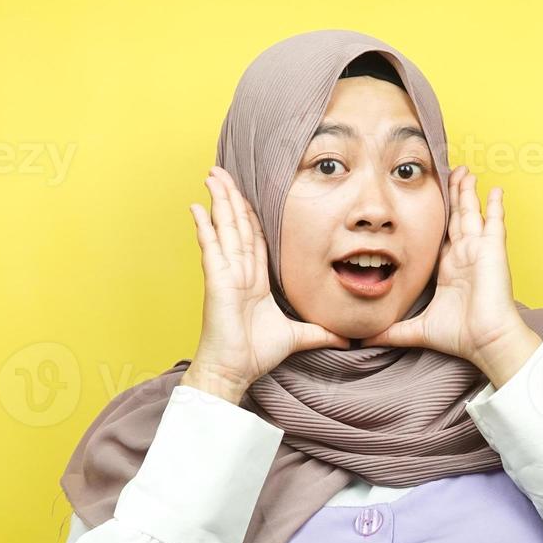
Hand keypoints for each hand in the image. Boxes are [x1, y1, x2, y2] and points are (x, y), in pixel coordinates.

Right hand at [184, 166, 350, 403]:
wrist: (235, 371)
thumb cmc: (256, 354)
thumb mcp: (297, 337)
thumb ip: (319, 332)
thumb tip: (346, 337)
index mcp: (254, 280)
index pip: (255, 238)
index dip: (251, 213)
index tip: (249, 192)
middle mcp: (239, 272)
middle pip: (237, 225)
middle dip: (232, 197)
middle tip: (224, 171)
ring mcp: (226, 274)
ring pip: (225, 228)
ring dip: (219, 201)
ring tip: (213, 175)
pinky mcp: (217, 281)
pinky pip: (211, 248)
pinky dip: (204, 227)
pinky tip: (196, 207)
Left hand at [363, 166, 537, 382]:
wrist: (485, 342)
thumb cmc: (459, 336)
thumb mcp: (417, 329)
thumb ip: (392, 331)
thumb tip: (365, 339)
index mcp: (448, 268)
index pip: (438, 235)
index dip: (433, 217)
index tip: (425, 200)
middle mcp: (463, 255)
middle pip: (455, 217)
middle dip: (451, 195)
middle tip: (447, 173)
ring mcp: (479, 251)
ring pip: (471, 213)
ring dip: (467, 192)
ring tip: (465, 171)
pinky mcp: (492, 250)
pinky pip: (495, 222)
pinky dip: (495, 205)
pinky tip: (495, 189)